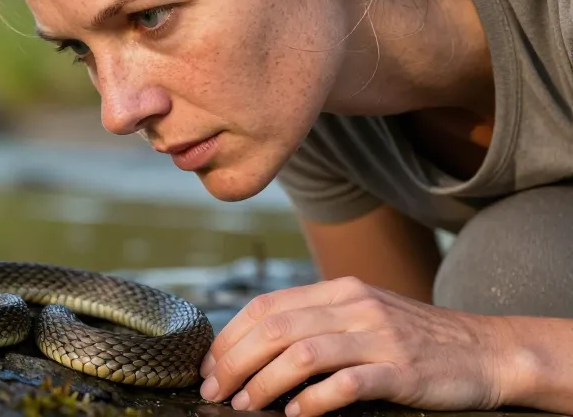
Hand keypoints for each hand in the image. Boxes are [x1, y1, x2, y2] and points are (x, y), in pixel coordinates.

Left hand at [199, 276, 519, 415]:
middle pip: (275, 327)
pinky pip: (347, 383)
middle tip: (214, 390)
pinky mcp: (401, 370)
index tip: (208, 365)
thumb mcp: (362, 315)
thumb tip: (254, 345)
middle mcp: (355, 306)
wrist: (487, 351)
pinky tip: (295, 415)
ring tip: (245, 405)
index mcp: (339, 291)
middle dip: (235, 361)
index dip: (229, 336)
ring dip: (264, 381)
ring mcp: (379, 336)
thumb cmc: (415, 339)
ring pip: (303, 352)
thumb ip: (316, 321)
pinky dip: (314, 400)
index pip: (266, 306)